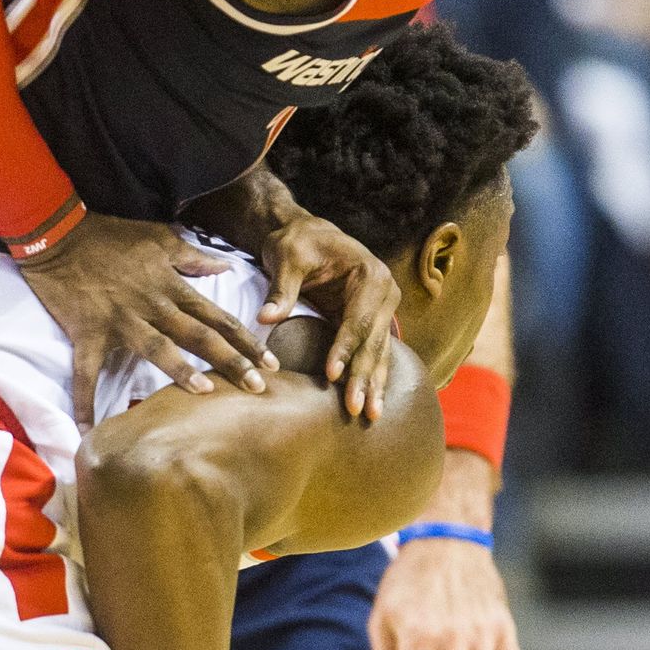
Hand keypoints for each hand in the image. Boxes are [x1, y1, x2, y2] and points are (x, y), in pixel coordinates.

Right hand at [17, 214, 270, 425]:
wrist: (58, 232)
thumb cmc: (109, 234)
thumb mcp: (158, 237)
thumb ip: (193, 257)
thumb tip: (226, 267)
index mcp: (171, 286)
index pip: (217, 318)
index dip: (246, 341)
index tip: (271, 364)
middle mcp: (152, 306)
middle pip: (199, 337)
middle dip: (231, 362)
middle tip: (258, 388)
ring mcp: (120, 321)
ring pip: (158, 349)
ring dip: (181, 371)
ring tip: (205, 393)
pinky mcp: (88, 333)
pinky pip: (87, 372)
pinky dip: (84, 402)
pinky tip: (87, 429)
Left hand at [254, 207, 401, 423]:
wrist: (310, 234)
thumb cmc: (298, 242)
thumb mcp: (286, 257)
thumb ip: (281, 288)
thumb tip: (265, 318)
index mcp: (369, 275)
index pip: (358, 318)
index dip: (345, 348)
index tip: (332, 374)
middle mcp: (384, 293)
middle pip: (373, 341)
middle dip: (363, 376)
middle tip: (355, 408)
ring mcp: (382, 309)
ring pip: (378, 352)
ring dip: (373, 385)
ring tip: (370, 415)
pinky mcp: (373, 321)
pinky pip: (373, 353)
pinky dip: (372, 378)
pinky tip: (372, 404)